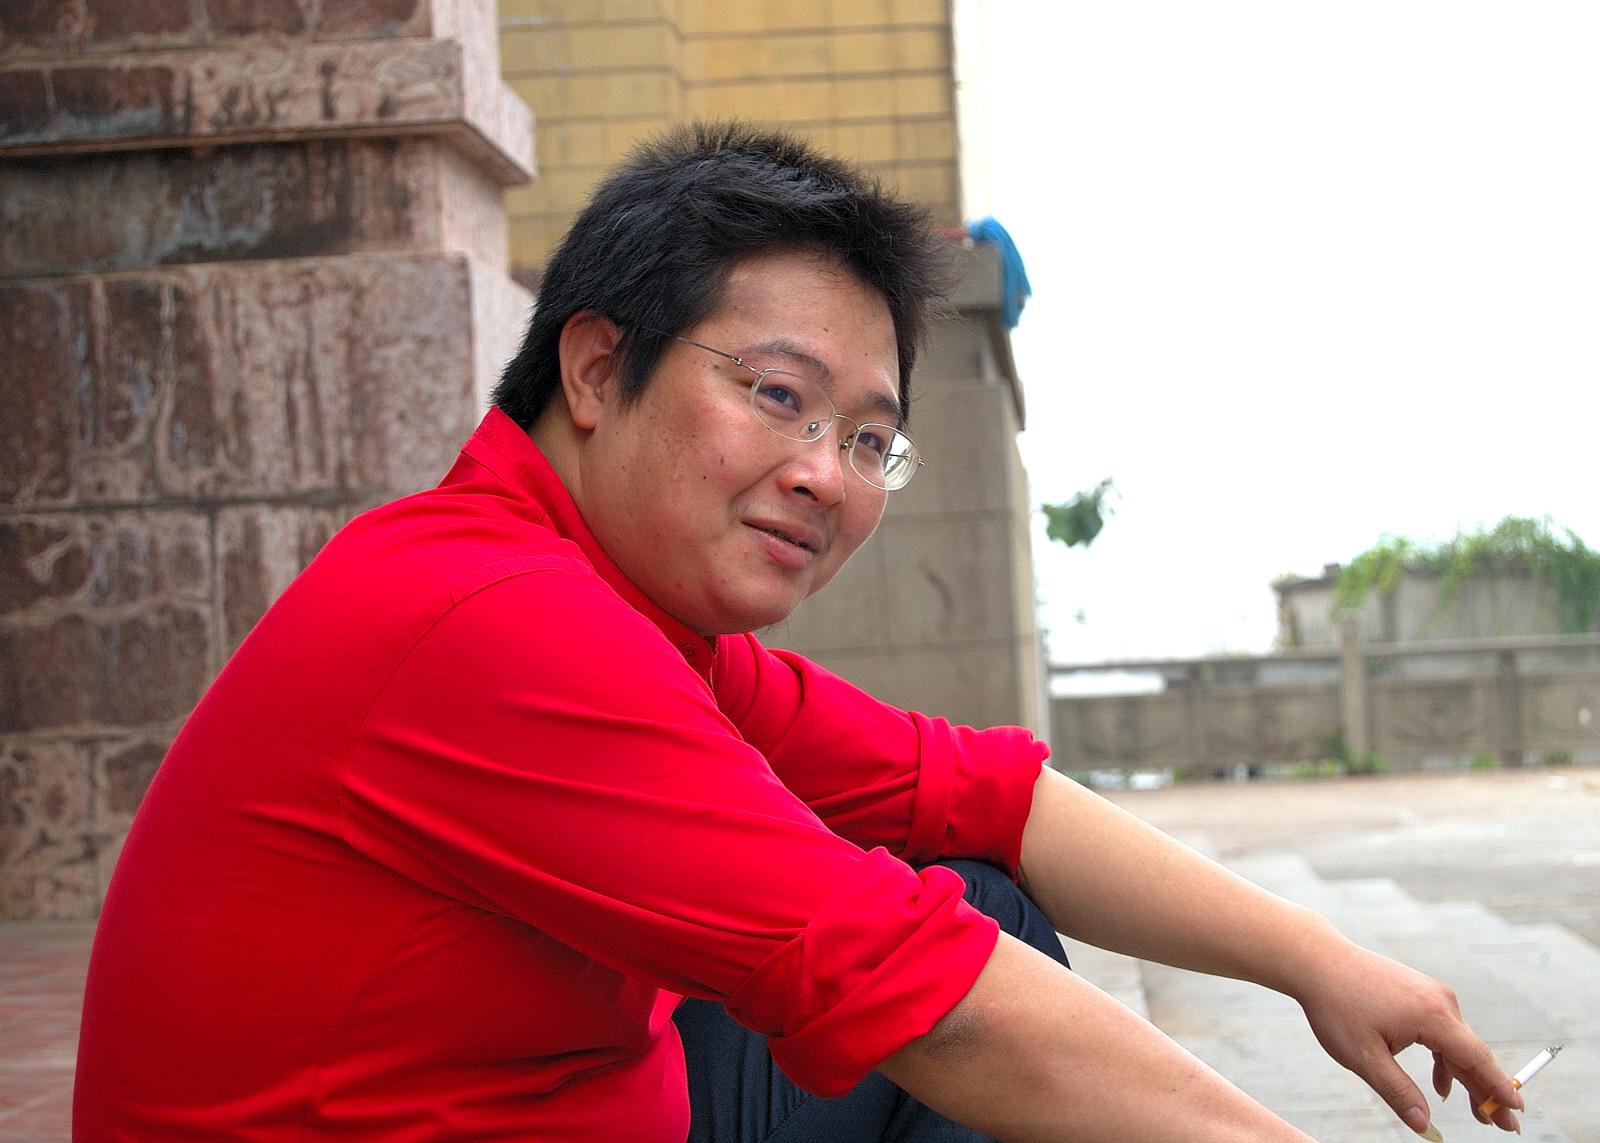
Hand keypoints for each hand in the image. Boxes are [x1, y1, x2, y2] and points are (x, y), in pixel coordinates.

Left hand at [1294, 941, 1522, 1136]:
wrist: (1318, 961)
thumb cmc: (1337, 1006)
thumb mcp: (1364, 1057)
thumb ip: (1397, 1091)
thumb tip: (1424, 1125)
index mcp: (1433, 1017)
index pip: (1478, 1059)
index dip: (1499, 1088)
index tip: (1518, 1111)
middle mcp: (1441, 1001)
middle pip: (1473, 1053)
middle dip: (1488, 1091)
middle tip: (1504, 1125)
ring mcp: (1430, 993)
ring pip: (1458, 1043)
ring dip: (1466, 1076)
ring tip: (1476, 1112)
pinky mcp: (1419, 991)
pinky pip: (1442, 1030)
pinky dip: (1446, 1057)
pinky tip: (1442, 1084)